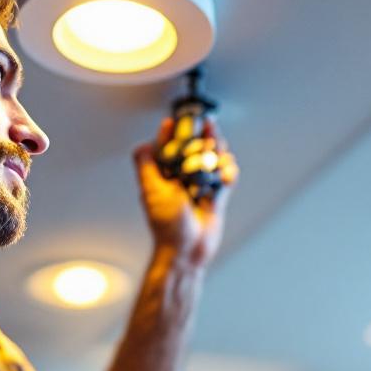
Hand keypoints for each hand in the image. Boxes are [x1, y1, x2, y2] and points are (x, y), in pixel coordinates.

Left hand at [132, 116, 237, 269]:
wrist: (187, 251)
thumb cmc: (167, 225)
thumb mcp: (152, 191)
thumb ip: (146, 166)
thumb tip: (142, 144)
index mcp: (164, 177)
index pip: (167, 148)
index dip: (172, 133)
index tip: (175, 120)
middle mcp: (181, 181)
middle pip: (194, 151)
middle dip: (202, 138)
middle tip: (208, 127)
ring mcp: (199, 188)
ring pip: (212, 162)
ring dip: (218, 154)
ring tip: (219, 151)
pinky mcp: (215, 198)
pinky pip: (225, 179)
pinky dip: (228, 173)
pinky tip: (227, 171)